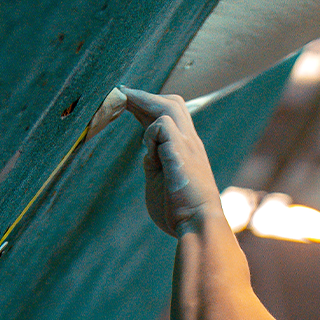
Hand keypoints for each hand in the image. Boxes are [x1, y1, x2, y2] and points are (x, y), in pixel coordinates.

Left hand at [121, 87, 221, 235]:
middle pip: (173, 103)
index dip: (148, 107)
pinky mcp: (180, 152)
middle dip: (145, 97)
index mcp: (186, 149)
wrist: (198, 225)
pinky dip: (150, 132)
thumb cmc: (180, 210)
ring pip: (169, 106)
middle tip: (121, 94)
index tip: (129, 103)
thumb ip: (155, 165)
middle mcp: (190, 141)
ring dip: (144, 103)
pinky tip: (146, 148)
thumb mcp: (160, 182)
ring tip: (122, 98)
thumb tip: (147, 154)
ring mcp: (187, 144)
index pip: (169, 117)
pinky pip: (163, 125)